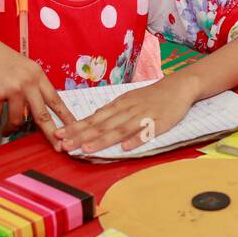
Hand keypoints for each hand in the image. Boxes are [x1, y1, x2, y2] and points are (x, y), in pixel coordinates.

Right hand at [0, 28, 75, 144]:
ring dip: (12, 128)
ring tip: (7, 130)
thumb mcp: (21, 67)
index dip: (66, 116)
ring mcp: (13, 88)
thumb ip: (30, 86)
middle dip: (52, 134)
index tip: (76, 128)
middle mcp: (28, 82)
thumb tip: (34, 109)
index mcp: (37, 75)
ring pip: (18, 119)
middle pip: (43, 115)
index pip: (56, 99)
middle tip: (58, 147)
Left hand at [54, 76, 195, 153]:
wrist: (178, 86)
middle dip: (82, 137)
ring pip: (120, 129)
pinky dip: (135, 140)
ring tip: (87, 149)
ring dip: (102, 140)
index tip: (59, 135)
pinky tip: (125, 148)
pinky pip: (147, 132)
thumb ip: (111, 112)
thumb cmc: (151, 96)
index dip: (76, 128)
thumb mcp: (128, 100)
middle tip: (64, 146)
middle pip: (102, 125)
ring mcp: (143, 116)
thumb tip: (92, 121)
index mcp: (119, 105)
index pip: (93, 118)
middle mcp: (127, 110)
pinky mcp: (160, 122)